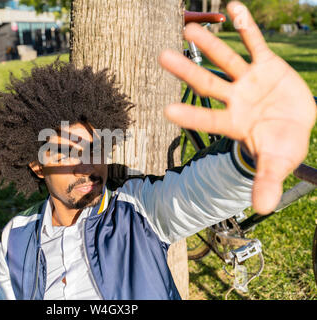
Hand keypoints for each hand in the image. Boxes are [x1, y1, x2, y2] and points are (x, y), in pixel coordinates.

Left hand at [158, 1, 315, 213]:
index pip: (207, 118)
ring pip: (226, 59)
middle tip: (161, 56)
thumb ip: (267, 181)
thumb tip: (262, 209)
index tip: (165, 110)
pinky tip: (232, 7)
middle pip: (207, 83)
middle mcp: (235, 98)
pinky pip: (255, 42)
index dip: (189, 115)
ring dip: (209, 44)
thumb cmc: (281, 146)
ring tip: (187, 27)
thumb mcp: (277, 163)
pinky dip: (246, 26)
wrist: (295, 124)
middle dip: (186, 70)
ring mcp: (249, 80)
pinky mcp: (266, 64)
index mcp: (233, 123)